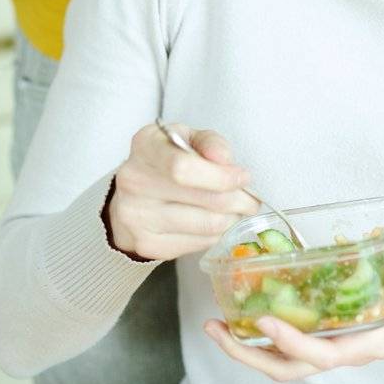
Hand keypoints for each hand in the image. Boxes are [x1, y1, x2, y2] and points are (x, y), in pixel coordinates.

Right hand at [108, 122, 259, 261]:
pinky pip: (199, 244)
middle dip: (238, 200)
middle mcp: (134, 182)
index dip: (221, 176)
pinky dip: (215, 234)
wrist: (132, 194)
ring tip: (235, 210)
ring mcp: (138, 218)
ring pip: (207, 226)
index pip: (184, 168)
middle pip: (204, 201)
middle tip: (251, 199)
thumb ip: (209, 142)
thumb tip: (226, 159)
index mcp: (145, 147)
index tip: (243, 177)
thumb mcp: (187, 138)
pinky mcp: (148, 245)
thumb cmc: (167, 159)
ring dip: (232, 219)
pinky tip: (213, 221)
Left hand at [205, 254, 383, 380]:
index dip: (295, 344)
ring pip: (290, 361)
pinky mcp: (340, 330)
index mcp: (379, 340)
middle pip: (296, 367)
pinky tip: (247, 311)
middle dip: (252, 353)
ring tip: (215, 324)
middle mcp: (356, 348)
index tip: (268, 323)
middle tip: (215, 327)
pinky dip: (268, 333)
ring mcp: (345, 343)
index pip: (328, 354)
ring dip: (251, 348)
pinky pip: (298, 342)